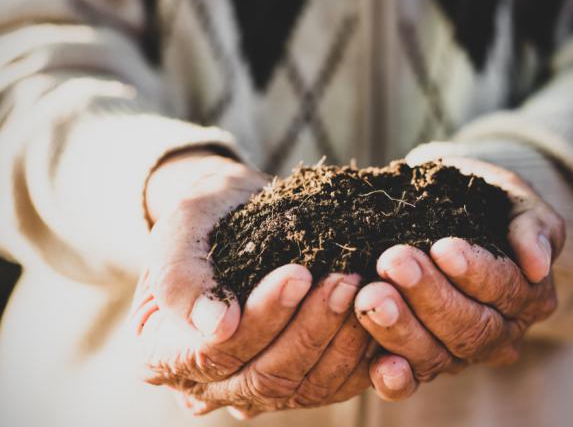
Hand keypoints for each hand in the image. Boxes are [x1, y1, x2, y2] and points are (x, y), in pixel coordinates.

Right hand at [132, 152, 372, 416]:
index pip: (212, 355)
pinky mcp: (295, 381)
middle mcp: (207, 383)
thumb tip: (216, 328)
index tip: (298, 273)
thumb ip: (181, 274)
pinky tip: (377, 317)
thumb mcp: (182, 227)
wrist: (239, 215)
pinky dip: (360, 357)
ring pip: (303, 388)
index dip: (261, 319)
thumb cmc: (207, 217)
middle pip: (264, 378)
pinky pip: (333, 386)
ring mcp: (253, 387)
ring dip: (339, 340)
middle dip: (309, 328)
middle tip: (344, 278)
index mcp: (163, 352)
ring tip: (361, 288)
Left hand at [354, 156, 565, 399]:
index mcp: (528, 298)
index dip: (476, 273)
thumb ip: (533, 228)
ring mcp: (457, 354)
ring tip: (372, 296)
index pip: (506, 290)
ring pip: (436, 355)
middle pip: (469, 327)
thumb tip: (538, 266)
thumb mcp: (514, 201)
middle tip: (394, 262)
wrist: (448, 212)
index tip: (443, 247)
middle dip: (429, 295)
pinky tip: (379, 364)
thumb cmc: (483, 204)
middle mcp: (497, 334)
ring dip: (401, 328)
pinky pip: (410, 382)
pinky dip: (395, 379)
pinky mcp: (418, 362)